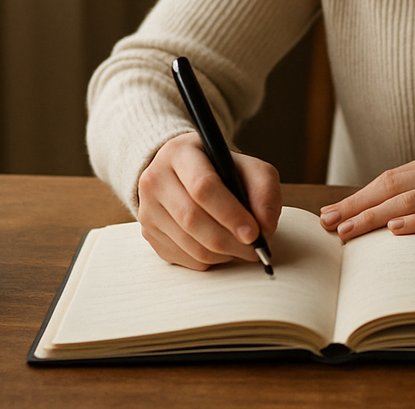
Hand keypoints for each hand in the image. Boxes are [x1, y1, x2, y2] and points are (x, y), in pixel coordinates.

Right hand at [136, 132, 281, 269]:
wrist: (183, 172)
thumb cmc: (218, 168)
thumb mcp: (246, 166)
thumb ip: (264, 189)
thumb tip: (267, 225)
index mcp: (179, 153)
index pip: (203, 187)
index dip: (230, 213)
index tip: (254, 233)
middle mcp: (155, 179)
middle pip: (192, 219)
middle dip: (230, 240)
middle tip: (255, 248)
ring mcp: (147, 209)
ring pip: (189, 244)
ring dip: (223, 253)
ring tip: (243, 248)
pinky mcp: (148, 233)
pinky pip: (183, 258)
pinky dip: (210, 260)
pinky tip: (222, 249)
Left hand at [318, 152, 414, 240]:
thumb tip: (391, 214)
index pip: (387, 179)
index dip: (356, 196)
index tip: (330, 213)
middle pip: (390, 188)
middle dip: (355, 206)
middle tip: (327, 224)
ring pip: (409, 201)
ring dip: (374, 217)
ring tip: (348, 231)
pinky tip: (397, 231)